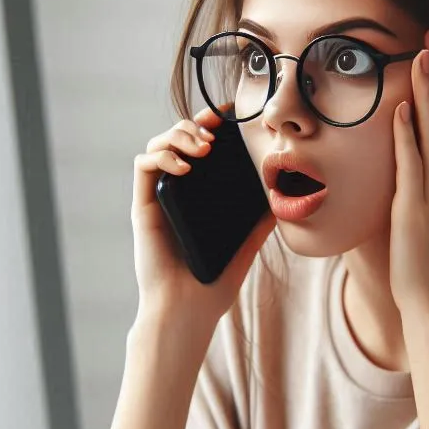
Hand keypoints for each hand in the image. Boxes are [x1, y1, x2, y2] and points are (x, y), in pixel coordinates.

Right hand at [131, 106, 274, 325]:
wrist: (186, 310)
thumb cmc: (212, 284)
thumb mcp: (245, 247)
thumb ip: (260, 224)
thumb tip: (285, 200)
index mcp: (197, 198)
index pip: (200, 150)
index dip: (211, 127)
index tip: (230, 118)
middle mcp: (175, 193)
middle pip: (177, 139)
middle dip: (195, 123)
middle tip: (216, 126)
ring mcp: (158, 198)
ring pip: (157, 144)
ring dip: (180, 135)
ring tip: (203, 146)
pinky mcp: (143, 207)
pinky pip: (143, 165)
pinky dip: (163, 156)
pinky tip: (186, 167)